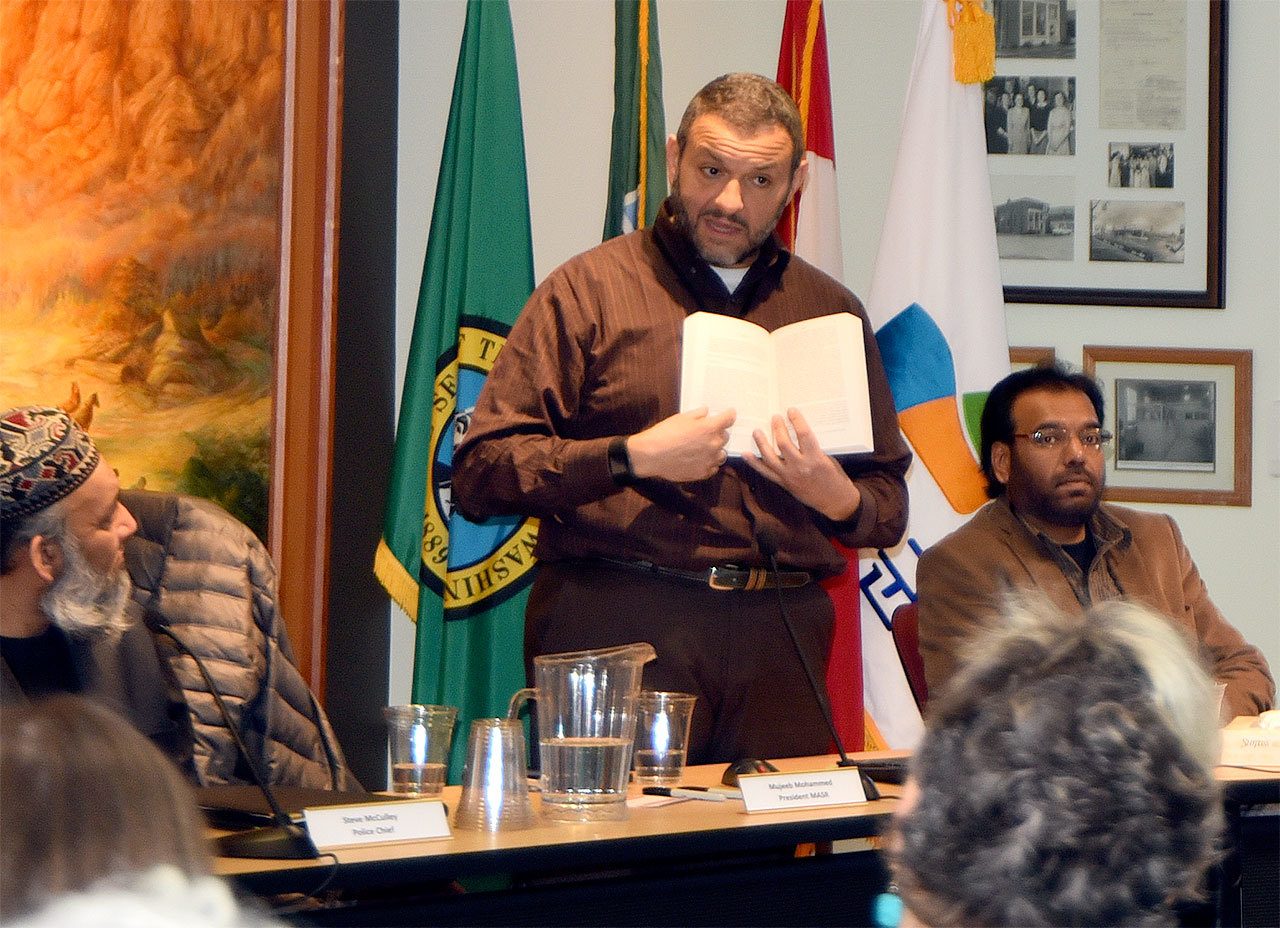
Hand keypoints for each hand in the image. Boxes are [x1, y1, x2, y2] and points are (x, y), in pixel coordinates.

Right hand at [627, 407, 734, 482]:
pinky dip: (709, 463)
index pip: (729, 418)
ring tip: (703, 448)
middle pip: (725, 436)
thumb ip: (698, 414)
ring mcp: (710, 461)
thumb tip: (707, 412)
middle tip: (705, 432)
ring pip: (722, 454)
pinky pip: (713, 467)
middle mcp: (714, 444)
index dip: (729, 414)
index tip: (729, 413)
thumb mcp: (681, 417)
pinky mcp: (703, 473)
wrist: (651, 455)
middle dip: (717, 433)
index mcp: (710, 428)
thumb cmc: (665, 433)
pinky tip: (699, 460)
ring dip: (716, 449)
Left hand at [742, 408, 860, 519]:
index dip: (796, 420)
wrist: (835, 502)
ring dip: (761, 443)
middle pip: (784, 444)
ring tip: (756, 431)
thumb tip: (797, 432)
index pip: (804, 434)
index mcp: (816, 458)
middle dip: (778, 428)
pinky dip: (754, 463)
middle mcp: (801, 467)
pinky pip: (765, 472)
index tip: (791, 411)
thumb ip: (812, 448)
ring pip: (770, 457)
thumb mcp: (828, 459)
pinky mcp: (784, 483)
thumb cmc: (835, 478)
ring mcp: (790, 476)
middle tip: (774, 418)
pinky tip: (745, 454)